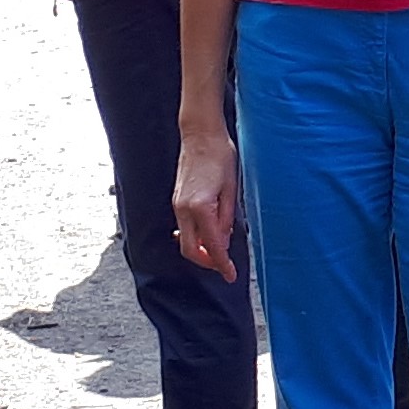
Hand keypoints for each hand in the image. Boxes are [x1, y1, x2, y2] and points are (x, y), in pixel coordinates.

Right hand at [172, 124, 241, 279]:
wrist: (200, 134)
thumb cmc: (220, 155)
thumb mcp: (231, 189)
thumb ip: (226, 218)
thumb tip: (224, 242)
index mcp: (200, 207)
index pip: (211, 246)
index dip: (222, 264)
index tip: (231, 275)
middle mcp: (183, 209)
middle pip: (189, 250)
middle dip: (207, 262)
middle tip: (224, 266)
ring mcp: (177, 204)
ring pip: (185, 239)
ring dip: (201, 249)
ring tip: (220, 250)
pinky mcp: (177, 199)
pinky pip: (184, 227)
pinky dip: (196, 236)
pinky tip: (209, 234)